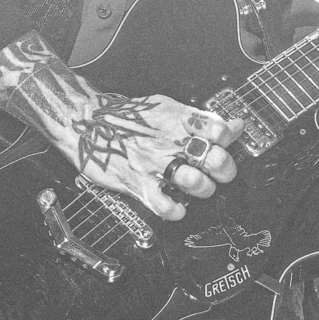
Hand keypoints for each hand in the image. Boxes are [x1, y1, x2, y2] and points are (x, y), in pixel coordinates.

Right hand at [0, 32, 240, 220]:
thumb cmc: (125, 117)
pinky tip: (176, 207)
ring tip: (197, 188)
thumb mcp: (165, 109)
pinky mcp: (136, 183)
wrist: (84, 121)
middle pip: (214, 158)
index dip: (228, 140)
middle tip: (220, 173)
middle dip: (225, 170)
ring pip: (195, 182)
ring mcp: (153, 163)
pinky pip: (165, 205)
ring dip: (203, 190)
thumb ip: (201, 119)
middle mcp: (169, 141)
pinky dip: (176, 211)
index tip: (225, 145)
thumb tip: (234, 125)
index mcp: (177, 119)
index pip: (218, 129)